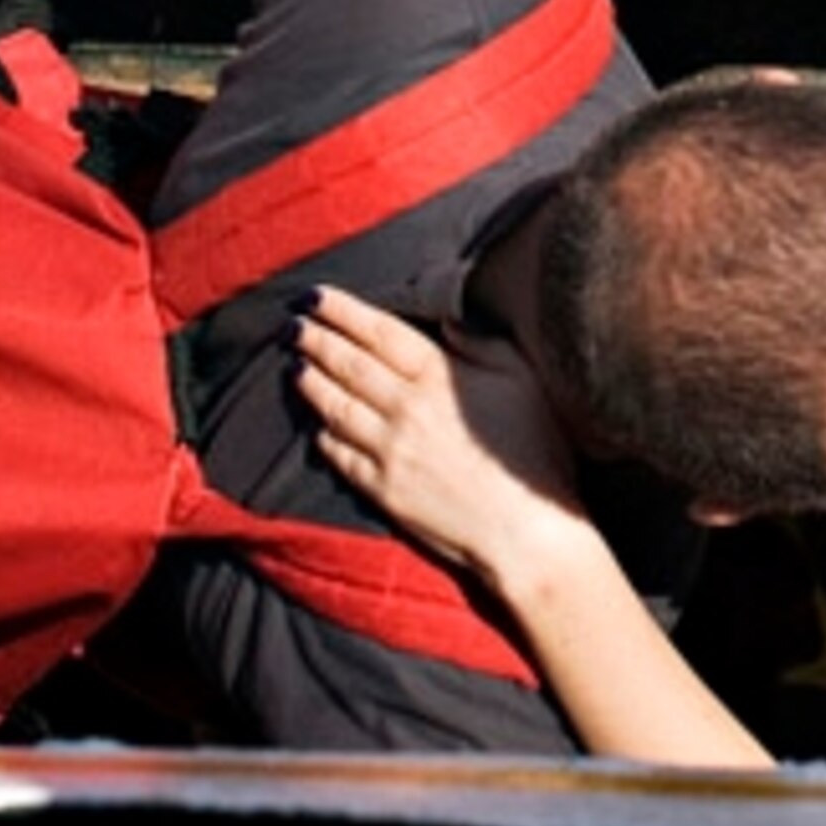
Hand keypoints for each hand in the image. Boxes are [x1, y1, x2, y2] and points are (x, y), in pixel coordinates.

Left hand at [293, 283, 583, 586]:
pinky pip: (341, 456)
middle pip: (348, 366)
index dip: (342, 311)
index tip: (316, 295)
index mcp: (438, 376)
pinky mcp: (383, 490)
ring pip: (336, 408)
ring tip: (295, 365)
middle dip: (316, 340)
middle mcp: (405, 409)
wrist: (525, 530)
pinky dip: (324, 436)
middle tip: (291, 324)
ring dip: (311, 383)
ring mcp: (389, 452)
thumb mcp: (520, 377)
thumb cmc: (534, 447)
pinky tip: (316, 426)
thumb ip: (479, 343)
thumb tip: (445, 322)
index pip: (378, 332)